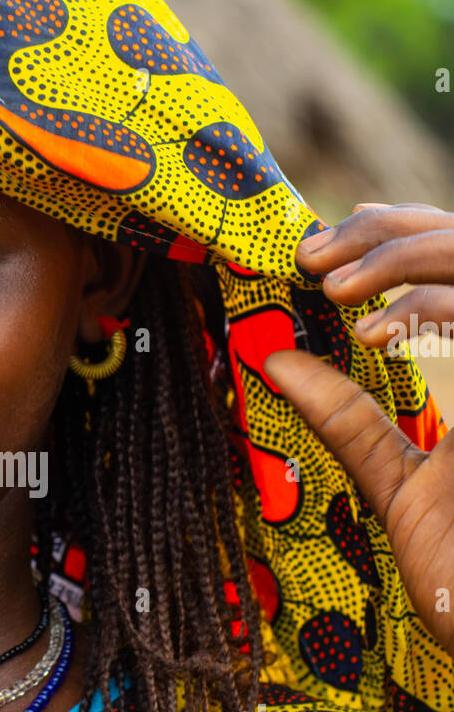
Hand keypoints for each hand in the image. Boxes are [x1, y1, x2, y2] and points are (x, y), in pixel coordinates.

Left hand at [264, 203, 453, 655]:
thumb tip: (274, 360)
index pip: (451, 260)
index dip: (389, 238)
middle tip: (310, 255)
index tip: (314, 256)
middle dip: (384, 233)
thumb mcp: (394, 478)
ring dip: (400, 256)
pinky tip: (371, 336)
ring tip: (328, 284)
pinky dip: (427, 309)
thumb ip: (345, 416)